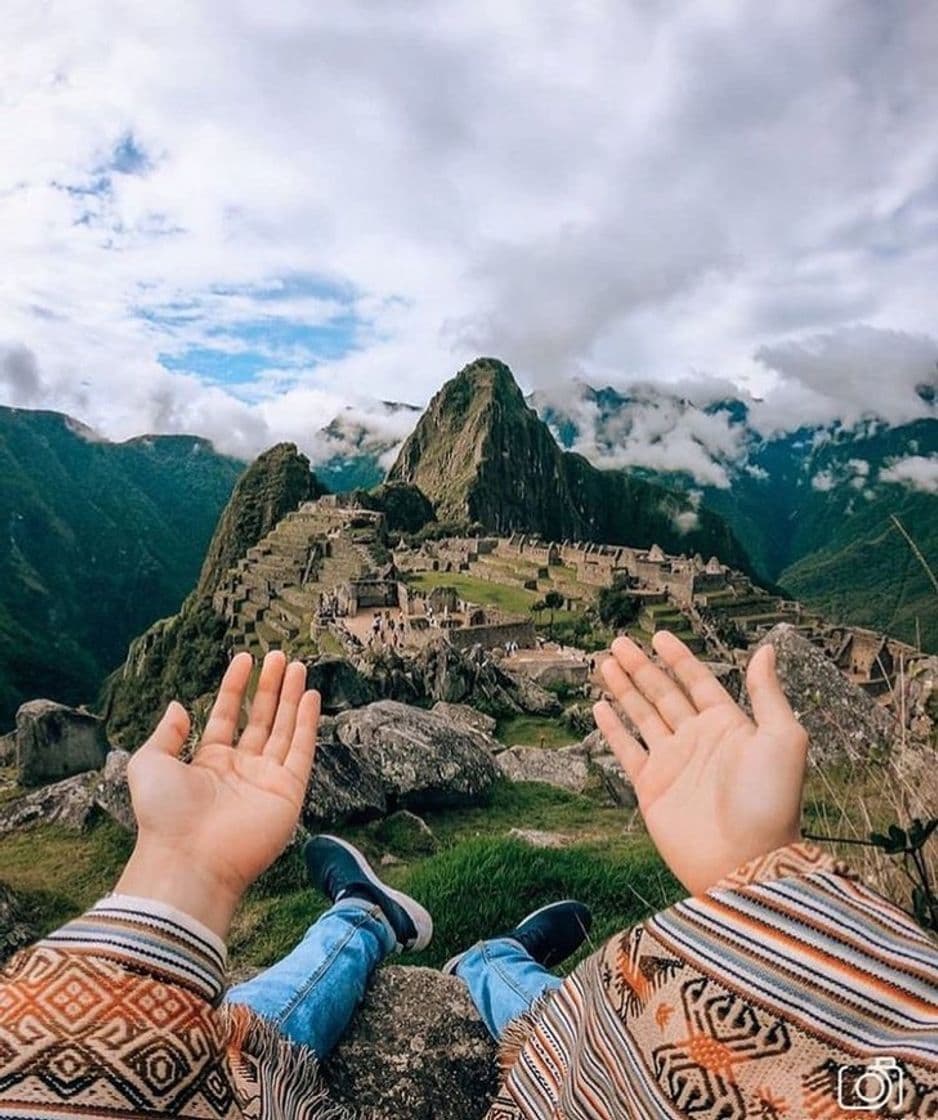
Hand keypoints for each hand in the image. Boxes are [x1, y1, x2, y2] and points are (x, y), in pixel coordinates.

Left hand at [116, 651, 319, 936]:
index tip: (245, 658)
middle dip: (271, 687)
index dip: (236, 687)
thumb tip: (177, 705)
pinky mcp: (288, 792)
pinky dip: (307, 723)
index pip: (227, 715)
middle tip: (281, 656)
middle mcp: (241, 769)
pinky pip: (302, 750)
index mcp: (209, 763)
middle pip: (261, 719)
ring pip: (284, 729)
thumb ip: (166, 733)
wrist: (188, 859)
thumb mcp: (150, 763)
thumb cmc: (163, 815)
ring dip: (292, 698)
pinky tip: (310, 696)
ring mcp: (266, 779)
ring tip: (298, 666)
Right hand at [594, 632, 806, 895]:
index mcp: (729, 726)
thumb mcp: (782, 739)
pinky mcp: (651, 787)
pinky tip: (600, 706)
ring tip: (606, 663)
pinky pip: (627, 750)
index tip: (659, 636)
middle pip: (663, 693)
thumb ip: (768, 693)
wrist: (744, 863)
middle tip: (619, 641)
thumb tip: (766, 649)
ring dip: (624, 689)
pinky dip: (612, 728)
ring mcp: (672, 763)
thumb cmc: (771, 803)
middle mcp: (698, 740)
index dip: (678, 658)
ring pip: (642, 715)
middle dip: (641, 667)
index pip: (697, 681)